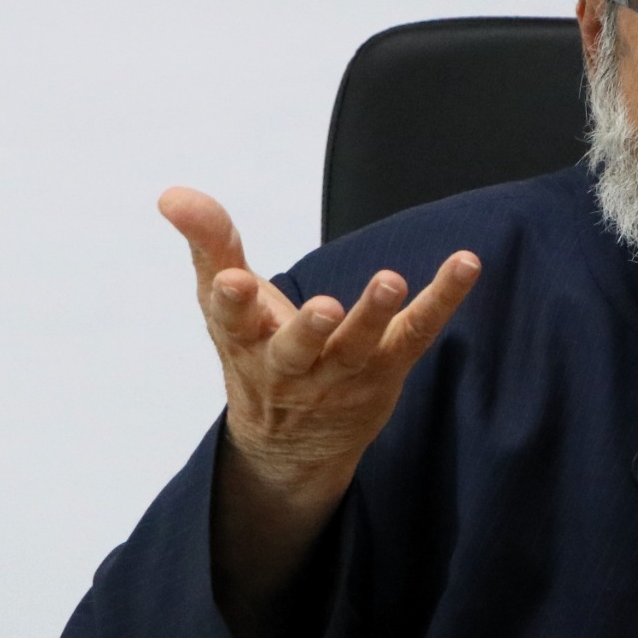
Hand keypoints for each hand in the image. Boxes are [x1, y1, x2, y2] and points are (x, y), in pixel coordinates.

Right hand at [157, 187, 479, 637]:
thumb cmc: (256, 349)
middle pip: (296, 350)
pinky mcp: (385, 371)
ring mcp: (341, 375)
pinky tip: (466, 263)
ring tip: (388, 282)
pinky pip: (417, 334)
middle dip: (309, 329)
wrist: (293, 443)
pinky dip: (443, 299)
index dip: (231, 301)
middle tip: (325, 308)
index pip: (230, 323)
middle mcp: (289, 367)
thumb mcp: (225, 302)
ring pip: (358, 347)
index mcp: (242, 343)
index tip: (232, 281)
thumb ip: (209, 242)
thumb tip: (171, 194)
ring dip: (373, 314)